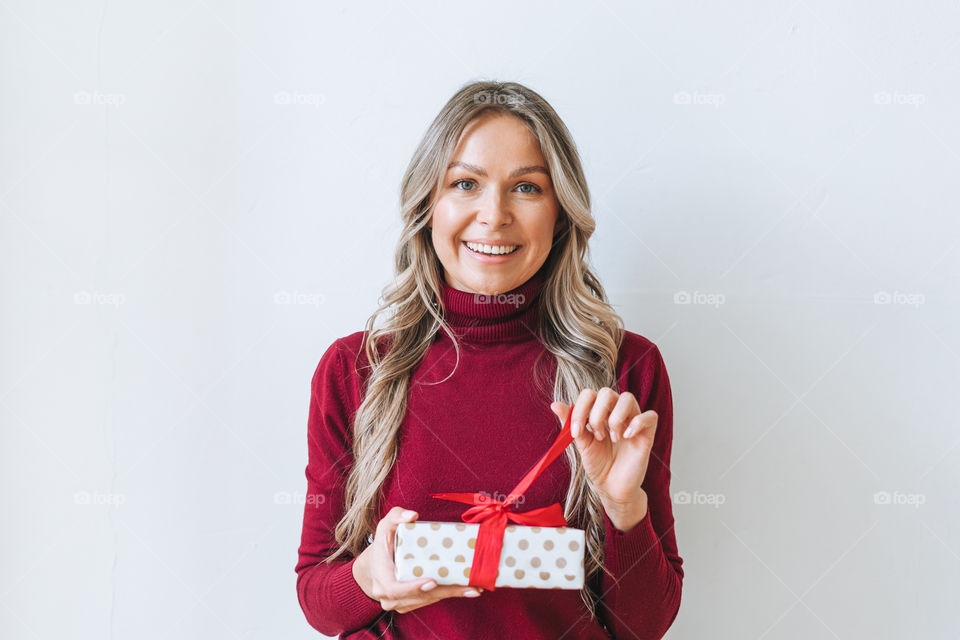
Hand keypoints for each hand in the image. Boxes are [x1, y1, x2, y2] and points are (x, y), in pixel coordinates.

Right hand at [352, 506, 483, 613]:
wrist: (372, 568)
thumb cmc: (382, 545)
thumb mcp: (385, 526)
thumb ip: (396, 515)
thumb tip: (412, 515)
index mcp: (380, 575)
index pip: (394, 588)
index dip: (412, 587)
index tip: (432, 581)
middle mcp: (386, 595)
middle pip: (418, 597)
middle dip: (444, 592)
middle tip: (469, 587)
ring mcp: (396, 603)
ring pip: (425, 601)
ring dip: (449, 595)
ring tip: (472, 588)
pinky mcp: (407, 605)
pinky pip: (427, 602)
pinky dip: (445, 596)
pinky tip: (464, 591)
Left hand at [550, 389, 656, 528]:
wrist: (611, 487)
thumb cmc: (598, 464)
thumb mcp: (581, 443)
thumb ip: (571, 423)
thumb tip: (554, 404)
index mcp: (599, 412)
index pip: (589, 394)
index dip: (580, 409)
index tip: (576, 431)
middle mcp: (616, 412)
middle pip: (607, 392)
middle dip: (597, 413)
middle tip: (597, 435)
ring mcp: (632, 421)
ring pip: (627, 398)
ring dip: (615, 418)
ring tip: (612, 438)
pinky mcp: (647, 434)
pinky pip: (650, 416)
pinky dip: (637, 423)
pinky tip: (627, 437)